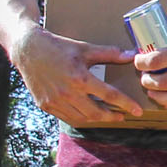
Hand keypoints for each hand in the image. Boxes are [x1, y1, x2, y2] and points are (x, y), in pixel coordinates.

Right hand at [8, 26, 141, 126]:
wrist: (28, 50)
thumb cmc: (58, 47)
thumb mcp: (84, 48)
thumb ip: (109, 54)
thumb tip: (131, 55)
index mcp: (80, 78)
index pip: (109, 96)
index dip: (126, 104)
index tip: (138, 111)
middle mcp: (68, 93)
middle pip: (97, 113)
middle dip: (112, 116)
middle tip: (122, 115)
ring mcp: (56, 102)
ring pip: (82, 119)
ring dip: (98, 119)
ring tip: (107, 115)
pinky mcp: (46, 106)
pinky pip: (68, 118)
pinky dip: (81, 119)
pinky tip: (88, 114)